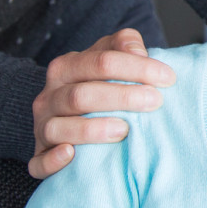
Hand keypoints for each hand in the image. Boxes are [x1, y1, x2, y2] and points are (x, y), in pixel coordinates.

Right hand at [29, 28, 175, 179]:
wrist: (64, 114)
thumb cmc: (95, 84)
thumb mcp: (108, 56)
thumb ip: (124, 45)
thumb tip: (138, 52)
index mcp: (65, 67)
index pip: (100, 62)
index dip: (136, 68)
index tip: (168, 78)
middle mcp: (49, 96)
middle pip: (80, 95)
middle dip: (121, 97)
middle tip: (154, 102)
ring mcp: (42, 127)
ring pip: (59, 128)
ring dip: (92, 130)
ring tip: (124, 130)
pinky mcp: (38, 156)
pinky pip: (38, 162)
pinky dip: (53, 160)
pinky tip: (72, 155)